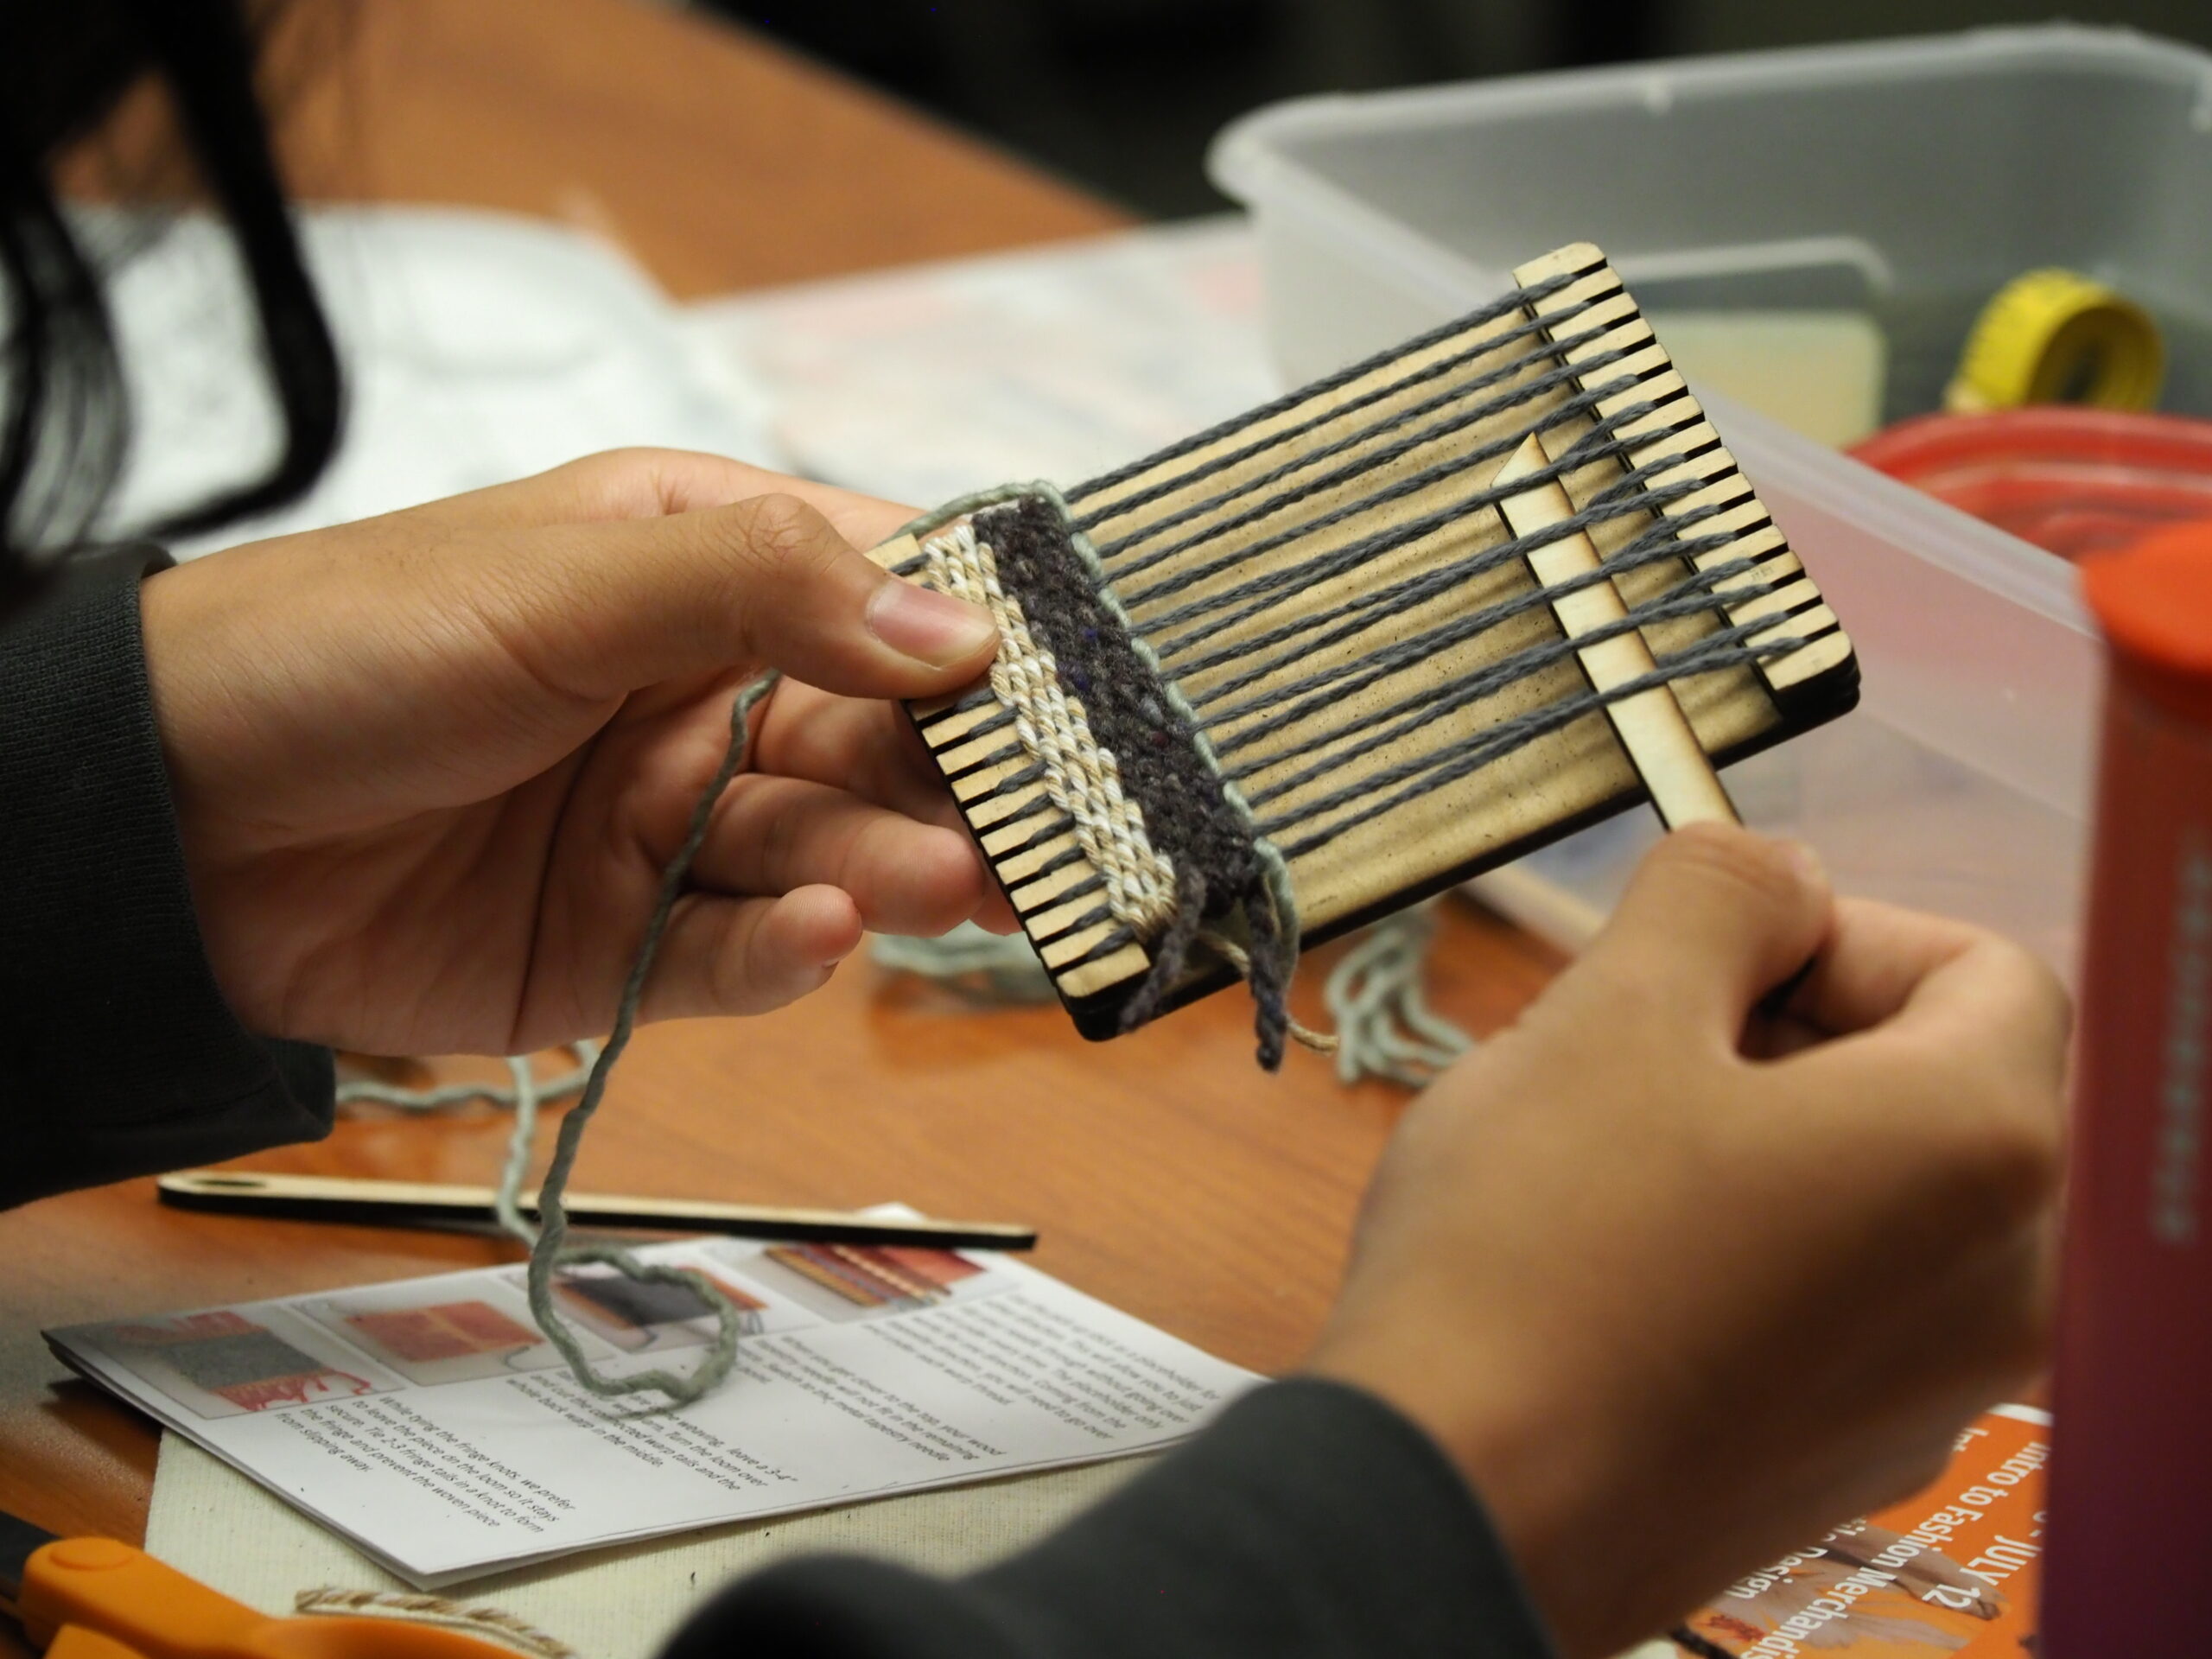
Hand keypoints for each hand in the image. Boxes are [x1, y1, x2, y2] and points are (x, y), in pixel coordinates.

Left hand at [140, 449, 1009, 1056]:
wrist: (160, 822)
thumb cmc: (349, 645)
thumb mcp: (566, 581)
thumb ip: (767, 590)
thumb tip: (960, 632)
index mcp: (700, 571)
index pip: (884, 594)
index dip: (980, 640)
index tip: (1068, 687)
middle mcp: (702, 698)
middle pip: (877, 743)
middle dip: (951, 782)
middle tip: (1030, 825)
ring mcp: (664, 829)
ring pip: (821, 854)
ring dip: (887, 869)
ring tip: (944, 883)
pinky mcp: (620, 950)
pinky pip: (733, 956)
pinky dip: (783, 953)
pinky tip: (815, 934)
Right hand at [1304, 824, 2068, 1658]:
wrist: (1459, 1508)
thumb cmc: (1535, 1253)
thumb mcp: (1614, 1007)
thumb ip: (1721, 892)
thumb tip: (1777, 871)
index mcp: (1981, 1150)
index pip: (1980, 968)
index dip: (1836, 929)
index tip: (1706, 957)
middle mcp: (2003, 1284)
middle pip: (1935, 1083)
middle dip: (1789, 1030)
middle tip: (1637, 1041)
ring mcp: (1931, 1389)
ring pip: (1876, 1191)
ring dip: (1759, 1132)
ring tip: (1604, 1151)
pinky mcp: (1845, 1458)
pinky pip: (1836, 1298)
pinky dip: (1751, 1243)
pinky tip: (1614, 1259)